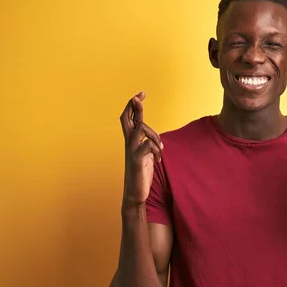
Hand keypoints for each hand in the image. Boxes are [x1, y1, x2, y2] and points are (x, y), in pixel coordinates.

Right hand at [119, 91, 163, 205]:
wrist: (136, 193)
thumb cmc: (141, 172)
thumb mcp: (146, 154)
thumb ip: (147, 143)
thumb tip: (153, 137)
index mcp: (131, 141)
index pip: (129, 118)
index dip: (133, 104)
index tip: (141, 93)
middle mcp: (129, 144)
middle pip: (126, 119)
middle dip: (134, 106)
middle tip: (139, 96)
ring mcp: (131, 151)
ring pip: (140, 129)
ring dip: (154, 135)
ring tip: (160, 150)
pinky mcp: (137, 160)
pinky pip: (146, 146)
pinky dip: (155, 149)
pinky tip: (158, 159)